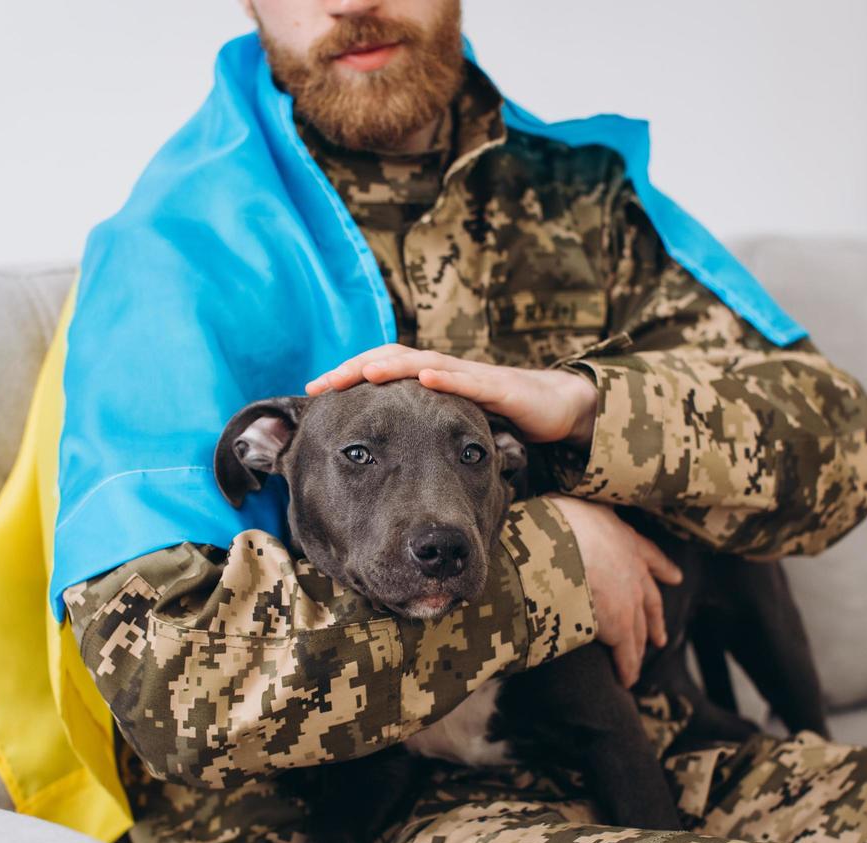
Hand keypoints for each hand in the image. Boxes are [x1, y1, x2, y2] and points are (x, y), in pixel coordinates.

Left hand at [305, 344, 598, 445]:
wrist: (554, 408)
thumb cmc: (498, 418)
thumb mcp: (449, 429)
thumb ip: (419, 434)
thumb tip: (378, 459)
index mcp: (428, 382)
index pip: (379, 372)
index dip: (346, 378)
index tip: (312, 393)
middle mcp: (443, 372)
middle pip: (391, 361)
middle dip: (355, 370)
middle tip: (322, 383)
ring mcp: (470, 376)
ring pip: (425, 363)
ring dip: (392, 366)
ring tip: (363, 373)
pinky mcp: (498, 387)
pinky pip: (470, 380)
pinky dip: (446, 377)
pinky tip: (425, 378)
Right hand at [546, 493, 681, 686]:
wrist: (559, 543)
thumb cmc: (556, 521)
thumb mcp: (573, 507)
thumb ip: (575, 516)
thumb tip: (560, 511)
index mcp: (623, 538)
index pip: (649, 555)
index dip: (662, 568)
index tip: (675, 577)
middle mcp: (633, 569)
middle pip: (650, 600)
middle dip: (655, 619)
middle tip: (661, 636)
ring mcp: (629, 599)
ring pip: (639, 629)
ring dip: (639, 647)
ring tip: (638, 662)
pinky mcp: (619, 626)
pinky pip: (626, 652)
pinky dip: (628, 667)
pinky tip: (627, 679)